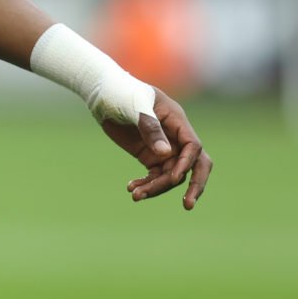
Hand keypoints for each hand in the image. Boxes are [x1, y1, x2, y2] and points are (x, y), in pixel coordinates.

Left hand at [99, 88, 212, 209]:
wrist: (102, 95)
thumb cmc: (121, 93)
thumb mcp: (134, 106)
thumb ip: (150, 127)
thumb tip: (165, 153)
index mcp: (176, 120)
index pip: (193, 146)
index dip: (186, 163)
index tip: (173, 178)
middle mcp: (174, 137)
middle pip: (195, 164)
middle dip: (195, 185)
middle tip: (188, 205)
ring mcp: (163, 148)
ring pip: (170, 175)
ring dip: (156, 188)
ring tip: (136, 195)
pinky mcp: (149, 156)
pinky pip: (154, 176)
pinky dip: (146, 184)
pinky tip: (131, 189)